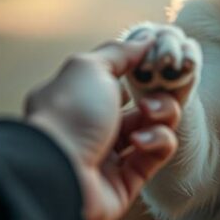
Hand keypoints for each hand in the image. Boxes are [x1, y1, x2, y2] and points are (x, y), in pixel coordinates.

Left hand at [24, 35, 181, 219]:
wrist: (59, 172)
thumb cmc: (69, 114)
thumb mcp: (91, 67)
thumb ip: (120, 52)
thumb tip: (146, 39)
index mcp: (78, 98)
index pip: (118, 80)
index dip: (141, 71)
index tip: (159, 62)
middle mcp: (93, 126)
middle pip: (143, 103)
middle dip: (157, 95)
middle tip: (152, 94)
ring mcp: (111, 155)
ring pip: (155, 126)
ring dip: (160, 114)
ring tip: (147, 113)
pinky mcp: (129, 180)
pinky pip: (158, 152)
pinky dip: (157, 140)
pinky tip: (140, 140)